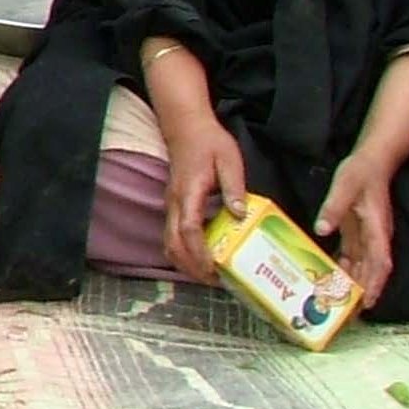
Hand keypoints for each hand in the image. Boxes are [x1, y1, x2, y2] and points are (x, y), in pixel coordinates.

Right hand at [161, 119, 251, 285]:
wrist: (186, 127)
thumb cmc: (209, 142)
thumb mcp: (229, 160)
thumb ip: (234, 187)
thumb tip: (240, 214)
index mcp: (189, 192)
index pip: (188, 229)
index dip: (200, 253)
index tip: (214, 269)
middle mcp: (174, 203)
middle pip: (173, 245)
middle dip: (192, 268)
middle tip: (215, 281)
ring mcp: (171, 206)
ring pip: (169, 244)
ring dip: (186, 264)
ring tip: (210, 275)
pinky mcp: (173, 208)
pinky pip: (172, 237)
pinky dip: (184, 254)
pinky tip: (203, 258)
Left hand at [313, 153, 394, 308]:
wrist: (373, 161)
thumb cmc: (362, 172)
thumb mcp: (345, 185)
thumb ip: (334, 207)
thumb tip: (322, 229)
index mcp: (376, 230)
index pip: (380, 263)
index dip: (374, 284)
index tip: (367, 304)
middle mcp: (375, 238)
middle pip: (372, 272)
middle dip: (361, 294)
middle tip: (346, 315)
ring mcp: (368, 237)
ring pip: (362, 267)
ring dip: (352, 284)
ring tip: (336, 303)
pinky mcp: (360, 234)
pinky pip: (353, 257)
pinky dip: (344, 270)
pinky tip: (329, 279)